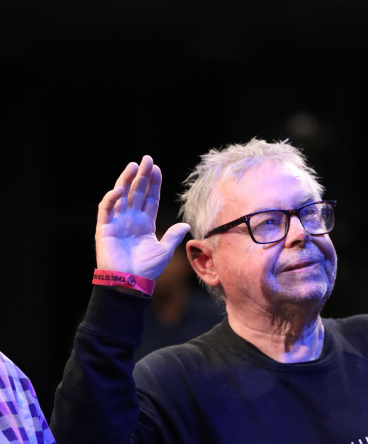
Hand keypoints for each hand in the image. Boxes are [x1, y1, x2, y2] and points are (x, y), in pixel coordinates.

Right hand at [96, 155, 189, 279]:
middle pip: (136, 192)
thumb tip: (186, 225)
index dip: (153, 184)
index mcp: (145, 223)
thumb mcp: (164, 251)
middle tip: (147, 159)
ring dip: (125, 180)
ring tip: (133, 166)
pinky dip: (111, 198)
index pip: (150, 198)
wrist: (130, 283)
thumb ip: (173, 236)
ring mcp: (117, 222)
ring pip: (121, 196)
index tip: (157, 169)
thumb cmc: (146, 270)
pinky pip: (106, 209)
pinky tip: (119, 189)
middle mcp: (130, 219)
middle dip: (141, 176)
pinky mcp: (104, 228)